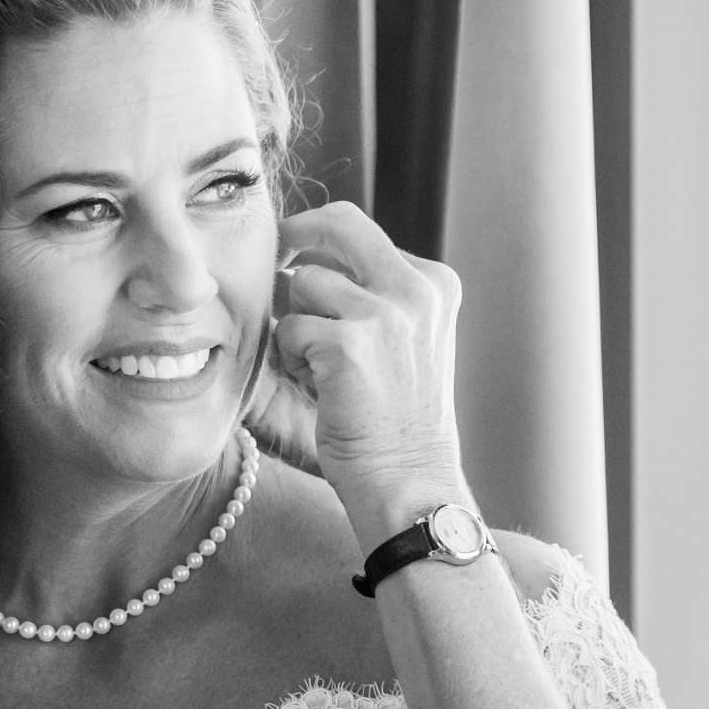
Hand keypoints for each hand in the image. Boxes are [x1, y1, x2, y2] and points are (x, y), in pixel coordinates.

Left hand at [273, 203, 470, 539]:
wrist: (410, 484)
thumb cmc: (396, 424)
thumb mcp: (403, 344)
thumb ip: (371, 298)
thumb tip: (300, 263)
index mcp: (436, 284)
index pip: (362, 233)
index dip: (323, 248)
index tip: (301, 269)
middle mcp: (418, 288)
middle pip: (338, 223)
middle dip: (295, 237)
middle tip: (272, 264)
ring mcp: (387, 313)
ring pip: (306, 282)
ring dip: (298, 323)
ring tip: (318, 369)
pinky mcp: (351, 343)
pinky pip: (291, 327)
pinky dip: (291, 359)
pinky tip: (318, 390)